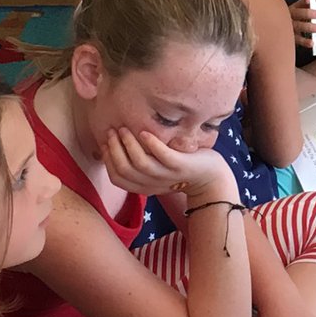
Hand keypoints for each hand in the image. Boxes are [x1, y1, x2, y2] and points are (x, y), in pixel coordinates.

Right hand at [101, 128, 230, 196]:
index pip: (117, 178)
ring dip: (128, 144)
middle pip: (124, 170)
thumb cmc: (180, 169)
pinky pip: (163, 156)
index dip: (107, 160)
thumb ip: (140, 164)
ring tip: (125, 128)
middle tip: (112, 131)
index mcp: (144, 187)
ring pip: (140, 163)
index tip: (105, 143)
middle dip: (114, 149)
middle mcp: (153, 184)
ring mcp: (167, 175)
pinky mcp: (181, 166)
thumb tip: (117, 145)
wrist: (210, 178)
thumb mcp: (157, 171)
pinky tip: (145, 132)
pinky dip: (151, 144)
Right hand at [288, 0, 315, 49]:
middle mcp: (289, 17)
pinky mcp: (290, 38)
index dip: (305, 2)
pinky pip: (297, 40)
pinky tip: (312, 43)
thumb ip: (303, 4)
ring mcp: (289, 28)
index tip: (310, 0)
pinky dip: (305, 42)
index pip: (299, 4)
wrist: (277, 29)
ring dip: (310, 27)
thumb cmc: (292, 18)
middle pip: (300, 14)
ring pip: (299, 26)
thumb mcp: (296, 9)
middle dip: (311, 14)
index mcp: (292, 9)